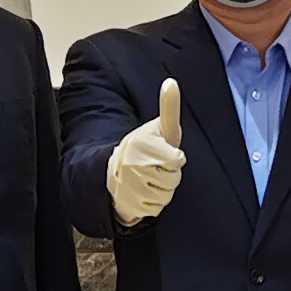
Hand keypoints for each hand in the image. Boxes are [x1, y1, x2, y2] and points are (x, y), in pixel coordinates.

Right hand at [107, 76, 187, 224]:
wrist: (113, 174)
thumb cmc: (143, 149)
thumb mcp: (157, 127)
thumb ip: (168, 107)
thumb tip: (171, 83)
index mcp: (140, 145)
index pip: (177, 159)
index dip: (174, 157)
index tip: (161, 151)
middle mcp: (132, 166)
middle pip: (173, 178)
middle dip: (169, 174)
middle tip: (154, 166)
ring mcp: (130, 188)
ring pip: (166, 194)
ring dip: (162, 189)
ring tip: (148, 178)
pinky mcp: (130, 206)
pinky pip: (156, 208)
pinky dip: (153, 202)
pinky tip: (143, 193)